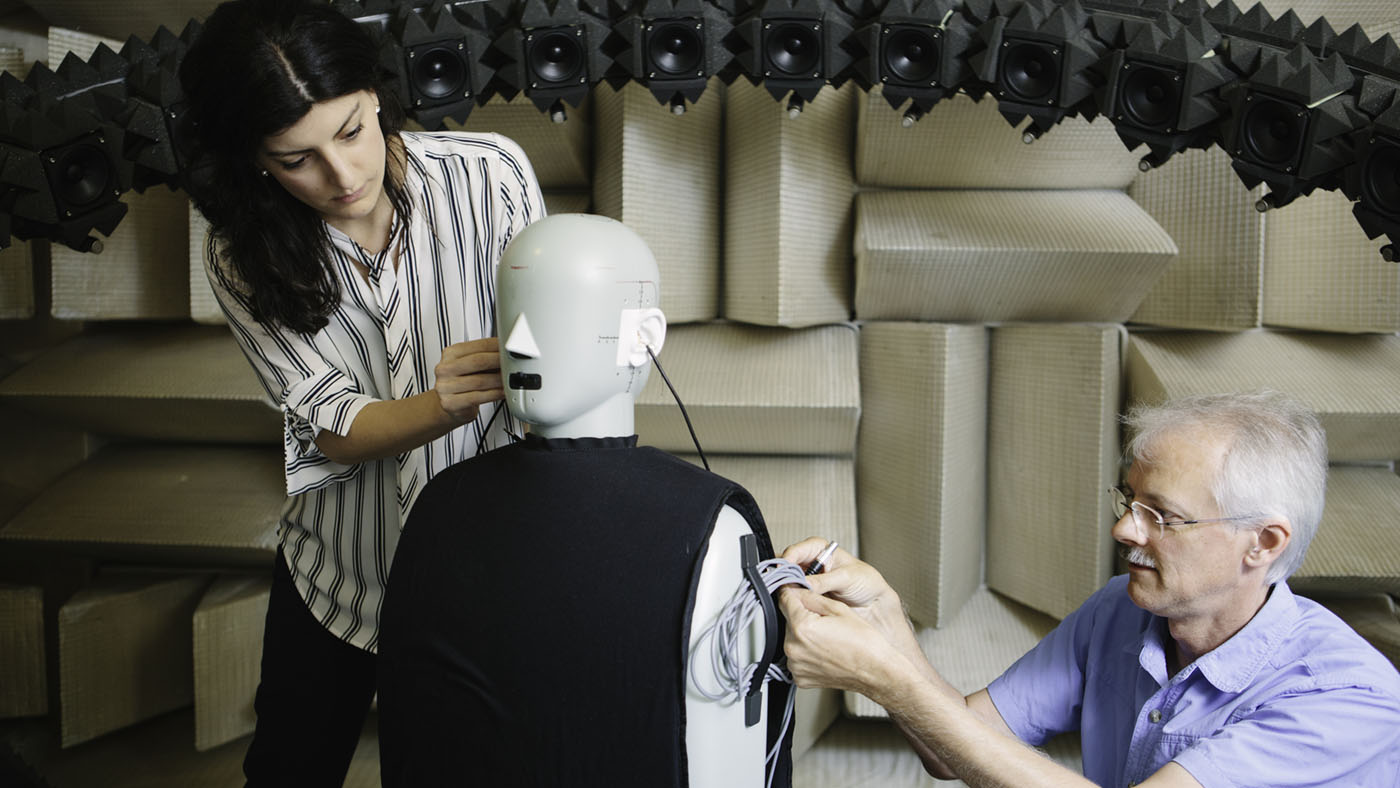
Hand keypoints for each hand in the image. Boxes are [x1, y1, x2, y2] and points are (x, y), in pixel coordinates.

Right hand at [434, 337, 503, 423]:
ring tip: (511, 379)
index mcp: (450, 354)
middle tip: (513, 363)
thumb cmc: (462, 383)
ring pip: (479, 381)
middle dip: (499, 362)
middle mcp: (445, 368)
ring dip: (499, 380)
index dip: (498, 346)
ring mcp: (445, 386)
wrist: (447, 404)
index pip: (478, 346)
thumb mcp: (470, 366)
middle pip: (478, 361)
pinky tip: (503, 392)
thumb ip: (485, 357)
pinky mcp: (450, 403)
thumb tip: (507, 352)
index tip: (510, 348)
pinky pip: (477, 397)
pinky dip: (494, 394)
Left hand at [778, 587, 906, 701]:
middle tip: (824, 622)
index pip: (784, 599)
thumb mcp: (838, 609)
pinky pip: (796, 658)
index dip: (792, 591)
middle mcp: (794, 648)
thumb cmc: (863, 643)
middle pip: (788, 620)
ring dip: (803, 636)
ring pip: (792, 639)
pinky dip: (806, 653)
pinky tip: (824, 652)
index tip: (796, 590)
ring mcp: (796, 665)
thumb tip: (794, 588)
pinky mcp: (799, 677)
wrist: (874, 671)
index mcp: (802, 627)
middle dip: (801, 617)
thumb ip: (811, 596)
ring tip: (826, 639)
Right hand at [781, 537, 909, 645]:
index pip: (796, 550)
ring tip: (789, 597)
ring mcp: (808, 581)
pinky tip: (795, 605)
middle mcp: (811, 564)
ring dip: (787, 590)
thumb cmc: (867, 583)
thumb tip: (804, 583)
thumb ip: (825, 581)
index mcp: (819, 550)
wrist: (875, 604)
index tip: (783, 571)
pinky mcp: (808, 597)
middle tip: (783, 587)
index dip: (788, 560)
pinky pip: (794, 597)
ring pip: (788, 583)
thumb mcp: (847, 578)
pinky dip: (792, 601)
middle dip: (783, 576)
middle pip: (787, 567)